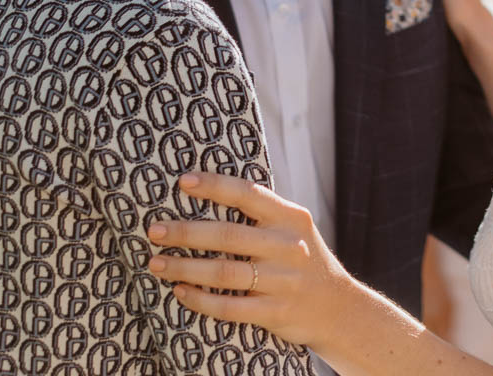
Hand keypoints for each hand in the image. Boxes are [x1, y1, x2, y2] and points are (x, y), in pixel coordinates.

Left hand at [148, 172, 357, 352]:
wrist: (338, 307)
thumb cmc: (302, 260)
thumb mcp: (293, 229)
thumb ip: (262, 213)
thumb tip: (206, 192)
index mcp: (291, 217)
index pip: (248, 194)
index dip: (214, 186)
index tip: (182, 182)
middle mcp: (289, 246)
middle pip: (228, 236)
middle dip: (185, 233)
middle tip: (154, 231)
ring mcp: (284, 280)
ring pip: (224, 272)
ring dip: (184, 268)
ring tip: (156, 263)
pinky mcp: (276, 312)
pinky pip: (230, 307)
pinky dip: (200, 300)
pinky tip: (180, 292)